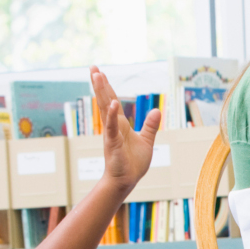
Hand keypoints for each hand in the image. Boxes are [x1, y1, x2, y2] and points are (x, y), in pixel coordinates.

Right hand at [91, 66, 161, 190]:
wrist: (127, 180)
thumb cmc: (133, 163)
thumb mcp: (146, 140)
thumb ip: (150, 125)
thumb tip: (156, 110)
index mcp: (120, 124)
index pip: (112, 101)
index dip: (107, 87)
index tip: (100, 73)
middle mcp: (113, 126)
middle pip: (105, 100)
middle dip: (100, 84)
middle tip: (93, 67)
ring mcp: (111, 134)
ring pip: (105, 109)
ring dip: (102, 93)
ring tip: (97, 76)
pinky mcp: (113, 143)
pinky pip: (112, 127)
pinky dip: (112, 116)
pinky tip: (112, 104)